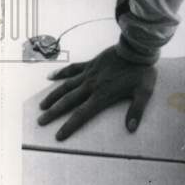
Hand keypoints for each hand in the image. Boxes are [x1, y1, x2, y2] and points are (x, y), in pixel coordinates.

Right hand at [37, 45, 156, 140]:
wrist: (138, 48)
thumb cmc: (142, 71)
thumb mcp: (144, 92)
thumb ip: (136, 111)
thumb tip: (131, 129)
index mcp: (102, 95)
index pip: (81, 114)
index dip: (69, 126)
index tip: (58, 136)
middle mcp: (91, 85)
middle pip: (68, 101)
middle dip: (53, 113)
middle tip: (41, 121)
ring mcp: (89, 73)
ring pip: (66, 86)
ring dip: (53, 96)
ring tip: (41, 106)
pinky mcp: (90, 63)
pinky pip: (72, 68)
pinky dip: (61, 73)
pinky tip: (50, 77)